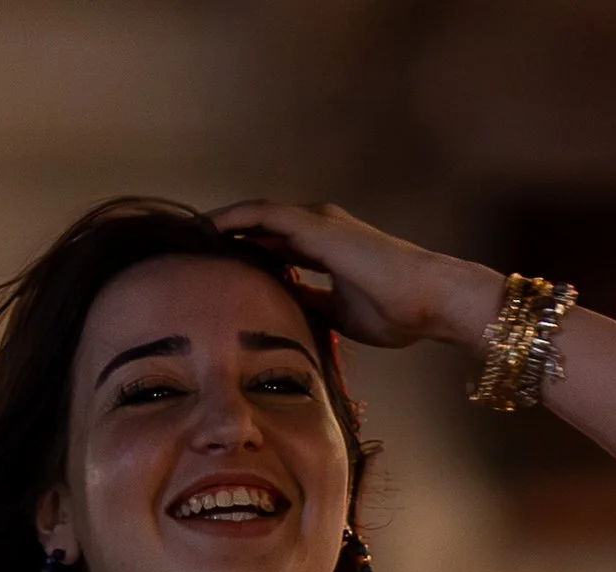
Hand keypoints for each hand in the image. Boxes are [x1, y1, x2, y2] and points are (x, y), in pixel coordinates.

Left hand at [212, 200, 498, 355]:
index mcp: (324, 247)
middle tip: (186, 249)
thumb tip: (283, 310)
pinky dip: (234, 220)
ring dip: (222, 224)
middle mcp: (318, 227)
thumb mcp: (339, 313)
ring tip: (187, 237)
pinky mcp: (316, 225)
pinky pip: (263, 215)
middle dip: (224, 236)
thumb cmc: (397, 310)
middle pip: (258, 225)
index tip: (210, 267)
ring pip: (256, 214)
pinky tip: (208, 231)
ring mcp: (317, 222)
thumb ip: (311, 304)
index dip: (241, 252)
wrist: (429, 299)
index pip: (272, 244)